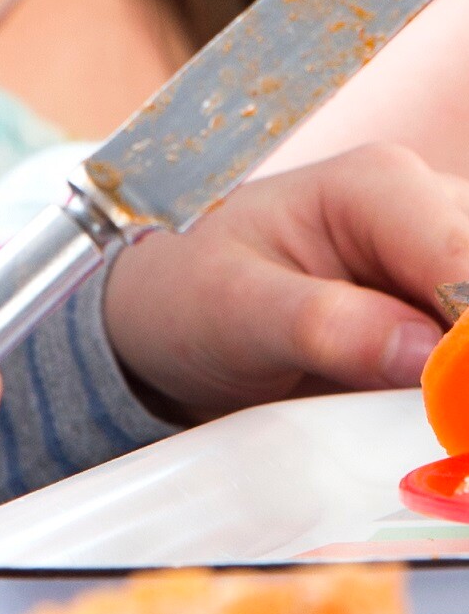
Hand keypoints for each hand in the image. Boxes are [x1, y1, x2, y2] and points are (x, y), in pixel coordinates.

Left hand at [102, 143, 468, 421]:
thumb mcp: (232, 309)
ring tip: (436, 428)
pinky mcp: (455, 309)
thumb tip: (427, 356)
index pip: (463, 258)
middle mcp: (430, 206)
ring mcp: (450, 258)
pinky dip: (463, 390)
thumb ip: (322, 325)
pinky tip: (441, 425)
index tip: (454, 410)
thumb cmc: (193, 292)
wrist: (175, 313)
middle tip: (442, 427)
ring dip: (465, 383)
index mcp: (378, 185)